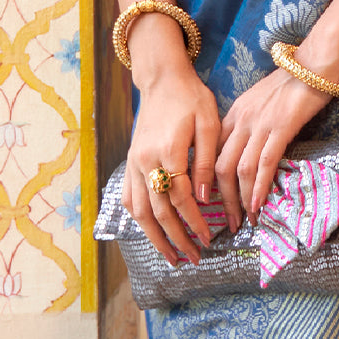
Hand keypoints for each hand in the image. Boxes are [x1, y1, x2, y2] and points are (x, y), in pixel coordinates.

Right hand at [123, 51, 220, 265]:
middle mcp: (145, 160)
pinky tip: (152, 234)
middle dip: (177, 239)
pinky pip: (129, 198)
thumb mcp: (208, 124)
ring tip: (172, 257)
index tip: (209, 239)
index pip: (181, 198)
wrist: (162, 80)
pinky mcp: (130, 163)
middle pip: (159, 211)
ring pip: (139, 210)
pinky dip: (139, 220)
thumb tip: (205, 197)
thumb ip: (207, 162)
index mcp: (167, 151)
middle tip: (194, 258)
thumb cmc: (191, 99)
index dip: (194, 222)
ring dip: (155, 237)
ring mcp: (134, 163)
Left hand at [216, 0, 338, 225]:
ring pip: (239, 170)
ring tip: (244, 222)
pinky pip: (264, 163)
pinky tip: (258, 206)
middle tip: (227, 224)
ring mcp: (260, 124)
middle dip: (222, 200)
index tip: (213, 205)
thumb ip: (251, 126)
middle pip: (220, 167)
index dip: (210, 183)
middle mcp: (241, 120)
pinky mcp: (280, 128)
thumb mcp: (261, 103)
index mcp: (234, 115)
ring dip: (240, 201)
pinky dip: (259, 188)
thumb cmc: (293, 83)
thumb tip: (250, 153)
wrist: (314, 62)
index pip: (213, 154)